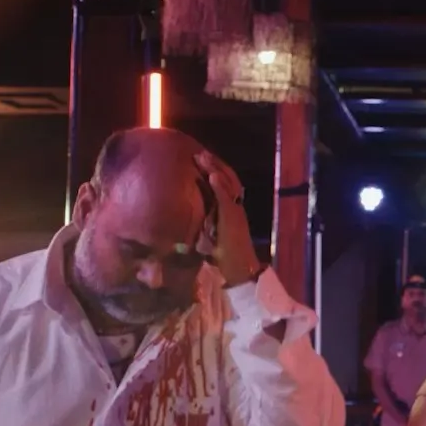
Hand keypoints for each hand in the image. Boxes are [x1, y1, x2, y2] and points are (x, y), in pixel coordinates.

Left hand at [194, 151, 259, 286]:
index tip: (201, 159)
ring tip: (204, 157)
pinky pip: (227, 200)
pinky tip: (212, 176)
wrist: (241, 272)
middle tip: (199, 152)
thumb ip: (203, 226)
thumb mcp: (211, 238)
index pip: (224, 185)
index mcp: (229, 211)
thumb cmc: (224, 259)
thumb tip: (185, 221)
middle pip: (227, 179)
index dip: (214, 171)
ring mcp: (235, 213)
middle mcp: (235, 208)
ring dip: (216, 169)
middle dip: (214, 165)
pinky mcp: (233, 220)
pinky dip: (220, 187)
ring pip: (228, 185)